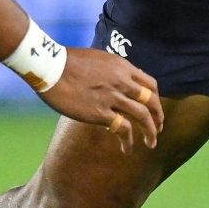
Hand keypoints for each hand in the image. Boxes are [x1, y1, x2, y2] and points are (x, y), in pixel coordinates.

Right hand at [40, 47, 163, 151]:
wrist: (50, 66)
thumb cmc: (67, 61)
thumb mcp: (98, 59)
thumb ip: (112, 70)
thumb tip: (117, 80)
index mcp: (122, 67)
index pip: (150, 84)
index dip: (155, 99)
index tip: (153, 108)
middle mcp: (122, 82)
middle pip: (151, 102)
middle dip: (158, 117)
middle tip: (158, 128)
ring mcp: (112, 97)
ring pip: (142, 117)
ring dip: (150, 132)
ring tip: (151, 143)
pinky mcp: (99, 112)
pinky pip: (123, 129)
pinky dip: (128, 141)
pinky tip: (126, 148)